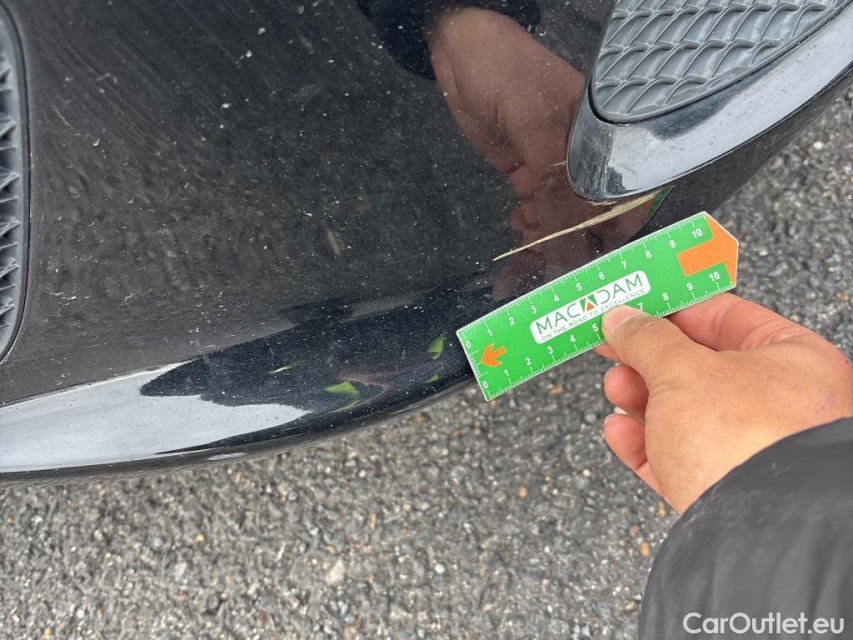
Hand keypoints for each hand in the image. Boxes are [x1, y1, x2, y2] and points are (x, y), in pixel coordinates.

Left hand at [425, 8, 650, 294]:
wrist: (458, 49)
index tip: (599, 276)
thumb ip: (554, 191)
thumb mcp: (534, 129)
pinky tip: (517, 242)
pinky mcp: (529, 176)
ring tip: (525, 264)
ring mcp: (558, 171)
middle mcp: (590, 162)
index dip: (617, 241)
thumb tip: (568, 249)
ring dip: (546, 248)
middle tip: (553, 282)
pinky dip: (527, 235)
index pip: (629, 202)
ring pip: (563, 223)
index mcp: (608, 144)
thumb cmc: (505, 75)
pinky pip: (537, 215)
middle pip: (595, 220)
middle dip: (574, 252)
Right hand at [597, 293, 852, 512]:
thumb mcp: (682, 370)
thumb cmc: (750, 445)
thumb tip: (624, 320)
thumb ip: (647, 339)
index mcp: (793, 360)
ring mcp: (753, 450)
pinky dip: (644, 441)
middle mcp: (782, 405)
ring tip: (617, 390)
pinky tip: (621, 431)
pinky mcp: (724, 488)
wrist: (756, 532)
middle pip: (699, 366)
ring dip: (640, 398)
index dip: (672, 308)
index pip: (724, 315)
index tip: (635, 306)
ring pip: (683, 412)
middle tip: (615, 348)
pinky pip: (676, 455)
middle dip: (648, 359)